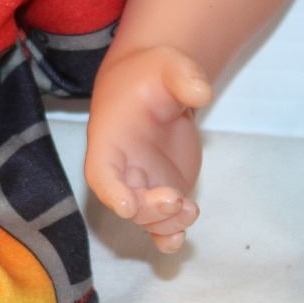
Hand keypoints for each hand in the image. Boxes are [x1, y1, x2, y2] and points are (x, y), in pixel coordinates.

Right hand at [84, 45, 211, 253]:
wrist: (155, 84)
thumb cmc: (152, 74)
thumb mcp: (168, 65)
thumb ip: (183, 76)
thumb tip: (202, 93)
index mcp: (110, 139)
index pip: (101, 172)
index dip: (111, 192)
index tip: (126, 205)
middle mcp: (121, 167)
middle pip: (124, 200)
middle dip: (147, 209)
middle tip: (176, 200)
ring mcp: (143, 182)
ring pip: (145, 218)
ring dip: (164, 224)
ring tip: (190, 210)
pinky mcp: (164, 190)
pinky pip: (161, 222)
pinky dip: (168, 235)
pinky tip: (180, 237)